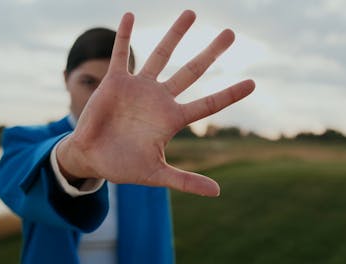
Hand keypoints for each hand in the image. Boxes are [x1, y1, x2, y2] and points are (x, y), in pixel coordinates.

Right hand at [57, 10, 254, 196]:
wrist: (92, 157)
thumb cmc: (124, 165)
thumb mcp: (157, 174)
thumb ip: (185, 181)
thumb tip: (218, 192)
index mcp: (172, 119)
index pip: (208, 105)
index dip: (230, 94)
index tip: (252, 83)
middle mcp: (160, 99)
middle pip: (192, 71)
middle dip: (211, 53)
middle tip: (230, 34)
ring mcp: (139, 88)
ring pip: (161, 54)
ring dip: (175, 35)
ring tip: (191, 13)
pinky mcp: (116, 82)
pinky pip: (121, 53)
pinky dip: (124, 36)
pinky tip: (130, 15)